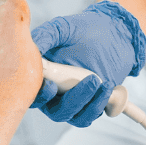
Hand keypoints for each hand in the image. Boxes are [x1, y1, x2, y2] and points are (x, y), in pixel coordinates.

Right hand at [28, 1, 145, 127]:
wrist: (114, 34)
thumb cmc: (84, 29)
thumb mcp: (63, 27)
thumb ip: (45, 35)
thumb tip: (31, 47)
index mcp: (42, 75)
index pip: (33, 94)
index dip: (40, 95)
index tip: (51, 86)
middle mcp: (54, 93)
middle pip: (55, 111)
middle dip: (72, 101)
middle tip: (91, 80)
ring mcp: (73, 101)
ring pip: (74, 117)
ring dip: (89, 104)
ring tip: (103, 83)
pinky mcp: (91, 105)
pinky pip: (91, 115)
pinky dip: (100, 104)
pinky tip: (108, 87)